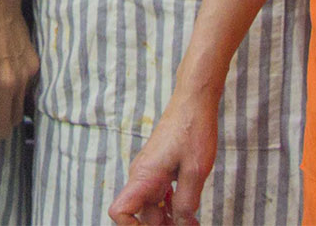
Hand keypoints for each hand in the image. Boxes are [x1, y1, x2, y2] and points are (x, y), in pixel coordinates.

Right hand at [109, 90, 220, 224]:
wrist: (193, 102)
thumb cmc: (192, 130)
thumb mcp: (195, 171)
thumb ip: (186, 202)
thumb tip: (182, 224)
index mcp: (144, 177)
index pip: (120, 211)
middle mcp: (141, 176)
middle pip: (140, 214)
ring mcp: (149, 172)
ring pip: (151, 206)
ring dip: (168, 219)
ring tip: (191, 224)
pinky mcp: (158, 168)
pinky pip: (158, 194)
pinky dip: (171, 206)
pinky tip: (188, 209)